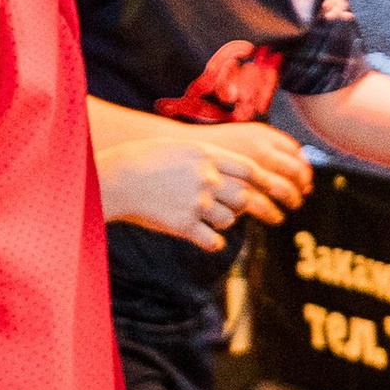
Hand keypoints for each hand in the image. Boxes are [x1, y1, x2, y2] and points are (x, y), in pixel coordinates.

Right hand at [104, 118, 310, 240]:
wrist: (117, 178)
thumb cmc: (144, 159)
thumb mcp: (180, 147)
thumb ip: (207, 156)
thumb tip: (230, 166)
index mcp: (207, 155)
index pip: (250, 169)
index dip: (265, 180)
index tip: (273, 188)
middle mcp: (207, 178)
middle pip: (246, 196)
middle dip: (256, 206)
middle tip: (268, 215)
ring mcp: (197, 202)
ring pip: (230, 219)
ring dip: (226, 221)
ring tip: (211, 218)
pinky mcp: (184, 225)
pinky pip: (212, 240)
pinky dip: (213, 242)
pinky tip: (208, 240)